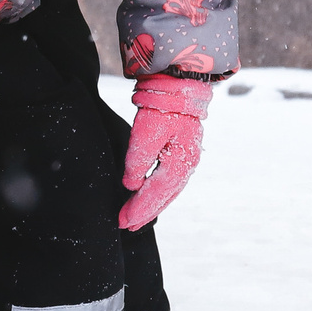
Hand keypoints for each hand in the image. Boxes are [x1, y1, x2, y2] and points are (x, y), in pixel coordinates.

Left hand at [118, 74, 211, 230]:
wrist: (179, 84)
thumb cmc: (163, 106)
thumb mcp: (146, 133)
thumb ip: (138, 162)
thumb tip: (131, 186)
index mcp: (181, 163)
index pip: (157, 193)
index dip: (140, 209)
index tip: (124, 221)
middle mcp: (187, 165)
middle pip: (165, 197)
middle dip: (145, 212)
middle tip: (126, 226)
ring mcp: (187, 159)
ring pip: (168, 191)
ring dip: (152, 205)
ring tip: (135, 219)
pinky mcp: (181, 152)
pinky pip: (169, 181)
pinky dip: (158, 193)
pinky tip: (149, 197)